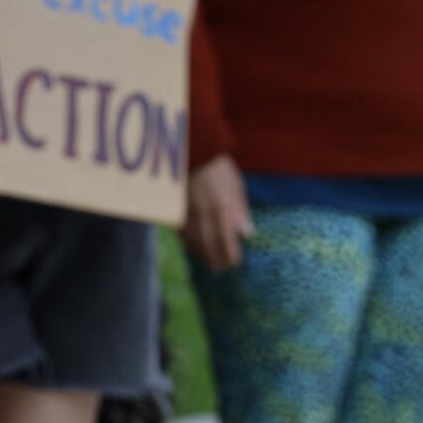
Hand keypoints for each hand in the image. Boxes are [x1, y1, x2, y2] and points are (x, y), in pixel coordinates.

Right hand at [183, 154, 251, 271]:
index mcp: (222, 210)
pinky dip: (188, 243)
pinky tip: (193, 247)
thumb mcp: (236, 185)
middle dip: (215, 260)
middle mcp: (204, 215)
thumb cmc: (218, 168)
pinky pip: (182, 233)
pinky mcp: (176, 211)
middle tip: (220, 270)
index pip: (227, 243)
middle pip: (209, 246)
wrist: (191, 151)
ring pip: (193, 242)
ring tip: (207, 262)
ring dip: (201, 254)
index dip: (230, 256)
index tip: (234, 265)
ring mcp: (187, 214)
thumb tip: (246, 233)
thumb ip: (240, 210)